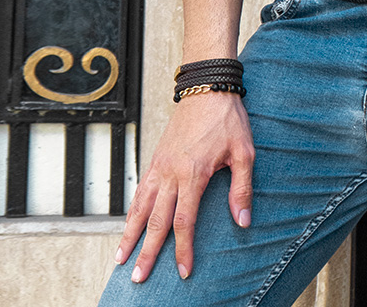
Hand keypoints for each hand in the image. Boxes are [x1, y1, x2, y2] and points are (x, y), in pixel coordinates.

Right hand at [114, 92, 253, 282]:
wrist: (207, 87)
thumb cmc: (228, 119)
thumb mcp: (245, 151)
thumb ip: (241, 188)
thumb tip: (243, 221)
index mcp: (194, 173)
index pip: (185, 221)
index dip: (183, 249)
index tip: (183, 271)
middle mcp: (171, 172)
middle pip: (156, 221)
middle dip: (148, 252)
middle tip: (139, 278)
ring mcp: (160, 165)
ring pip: (141, 206)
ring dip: (130, 234)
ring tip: (122, 259)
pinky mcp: (156, 157)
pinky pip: (140, 189)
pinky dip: (132, 210)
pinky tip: (129, 223)